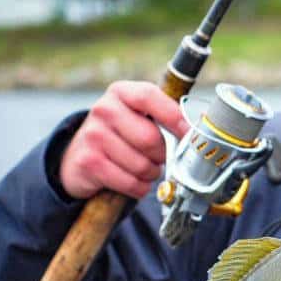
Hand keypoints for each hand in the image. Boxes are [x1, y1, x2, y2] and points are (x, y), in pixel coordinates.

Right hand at [60, 81, 189, 199]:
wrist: (80, 155)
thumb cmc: (122, 134)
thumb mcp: (140, 116)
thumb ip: (166, 117)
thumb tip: (200, 129)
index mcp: (121, 92)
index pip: (149, 97)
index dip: (174, 117)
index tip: (189, 134)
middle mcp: (104, 110)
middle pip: (150, 138)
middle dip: (162, 155)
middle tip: (159, 157)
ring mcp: (93, 135)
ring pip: (142, 165)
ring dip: (151, 173)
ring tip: (144, 168)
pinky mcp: (88, 162)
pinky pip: (130, 182)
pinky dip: (139, 187)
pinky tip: (134, 181)